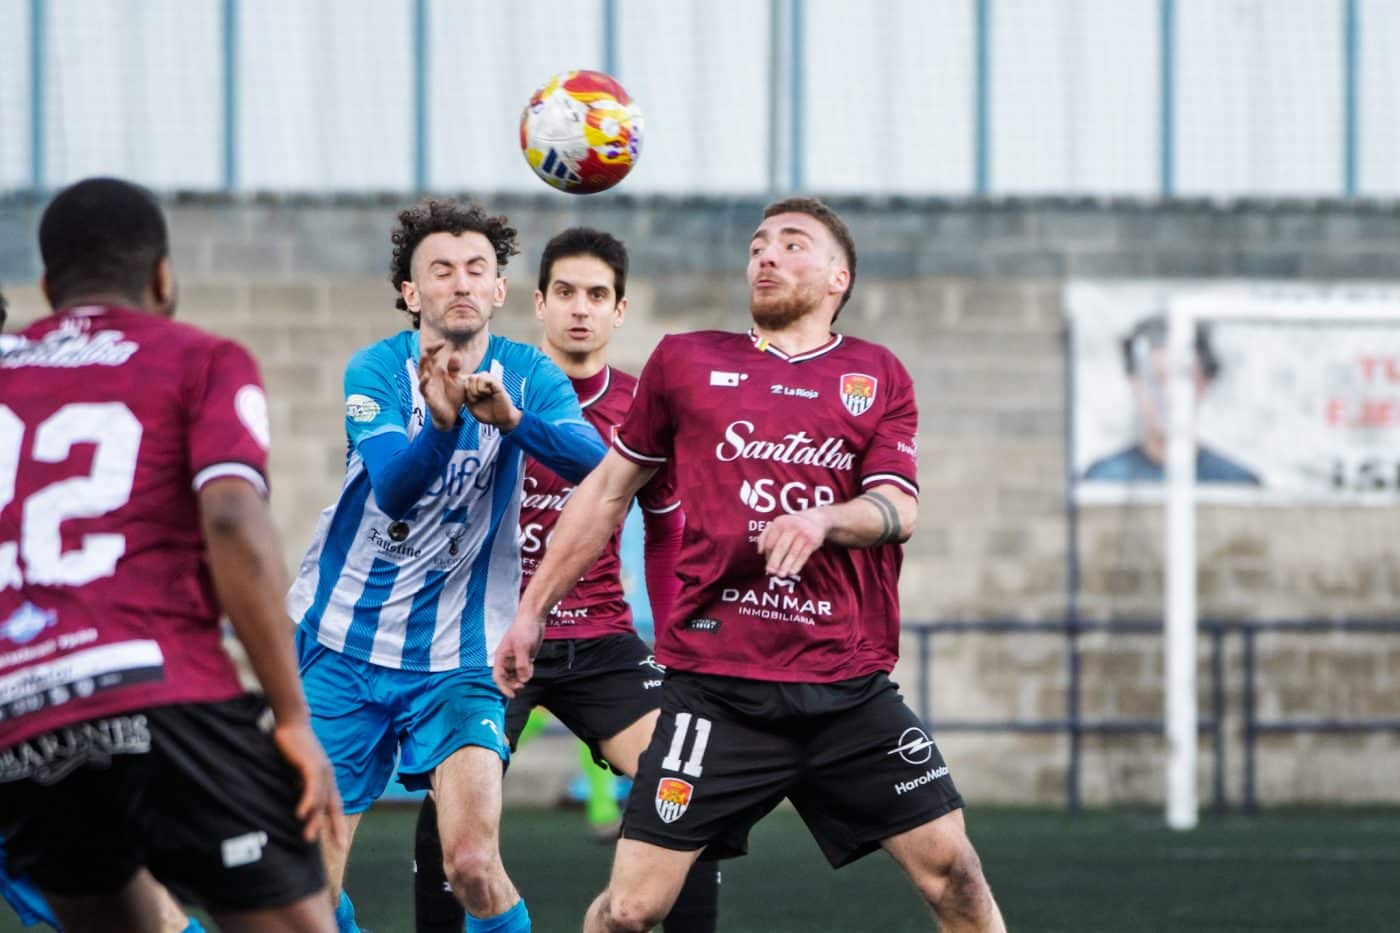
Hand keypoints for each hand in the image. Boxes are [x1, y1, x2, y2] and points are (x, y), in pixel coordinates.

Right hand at [273, 719, 346, 846]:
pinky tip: (302, 814)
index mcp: (325, 779)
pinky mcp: (311, 763)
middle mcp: (327, 776)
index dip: (337, 825)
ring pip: (321, 800)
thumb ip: (298, 786)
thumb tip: (294, 806)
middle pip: (333, 807)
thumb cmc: (292, 746)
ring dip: (315, 820)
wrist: (291, 722)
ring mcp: (321, 770)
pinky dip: (308, 800)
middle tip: (339, 848)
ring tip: (309, 838)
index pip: (334, 806)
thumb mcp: (297, 770)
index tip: (341, 844)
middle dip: (335, 828)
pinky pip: (312, 786)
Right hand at [418, 342, 465, 430]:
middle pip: (424, 362)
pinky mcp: (428, 397)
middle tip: (432, 346)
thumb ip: (455, 368)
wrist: (451, 416)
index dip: (435, 348)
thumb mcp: (456, 381)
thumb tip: (456, 354)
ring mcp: (428, 386)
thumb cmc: (451, 397)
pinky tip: (426, 377)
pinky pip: (423, 389)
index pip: (432, 356)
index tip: (443, 342)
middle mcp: (430, 377)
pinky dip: (423, 382)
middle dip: (427, 352)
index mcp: (436, 371)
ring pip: (421, 373)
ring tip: (425, 355)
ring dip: (422, 364)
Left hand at [464, 371, 521, 430]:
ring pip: (475, 377)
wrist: (501, 420)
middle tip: (475, 400)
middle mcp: (483, 381)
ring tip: (481, 396)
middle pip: (469, 378)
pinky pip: (485, 378)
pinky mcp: (497, 384)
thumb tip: (459, 386)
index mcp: (477, 386)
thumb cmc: (487, 413)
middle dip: (469, 391)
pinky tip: (488, 393)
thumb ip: (465, 396)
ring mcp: (490, 381)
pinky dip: (482, 388)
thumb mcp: (471, 406)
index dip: (464, 388)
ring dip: (475, 390)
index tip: (469, 399)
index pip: (464, 379)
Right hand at [493, 615, 544, 696]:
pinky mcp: (526, 658)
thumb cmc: (524, 630)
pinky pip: (525, 671)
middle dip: (513, 684)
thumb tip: (523, 680)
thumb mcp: (522, 647)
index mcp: (501, 657)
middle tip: (522, 686)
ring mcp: (517, 659)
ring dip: (521, 679)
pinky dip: (528, 672)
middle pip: (507, 679)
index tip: (512, 694)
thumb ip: (522, 664)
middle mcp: (507, 660)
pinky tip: (532, 667)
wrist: (534, 619)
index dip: (503, 687)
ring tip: (527, 676)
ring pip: (517, 676)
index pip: (498, 677)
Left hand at [755, 509, 828, 577]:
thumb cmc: (791, 526)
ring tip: (781, 575)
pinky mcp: (812, 541)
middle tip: (770, 572)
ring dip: (785, 566)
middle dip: (774, 561)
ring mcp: (803, 534)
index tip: (767, 564)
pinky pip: (803, 556)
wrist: (815, 520)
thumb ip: (764, 536)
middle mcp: (791, 527)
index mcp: (779, 523)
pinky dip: (797, 565)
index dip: (768, 555)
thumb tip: (760, 552)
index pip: (770, 542)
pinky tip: (792, 572)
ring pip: (792, 553)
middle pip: (780, 547)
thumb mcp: (777, 525)